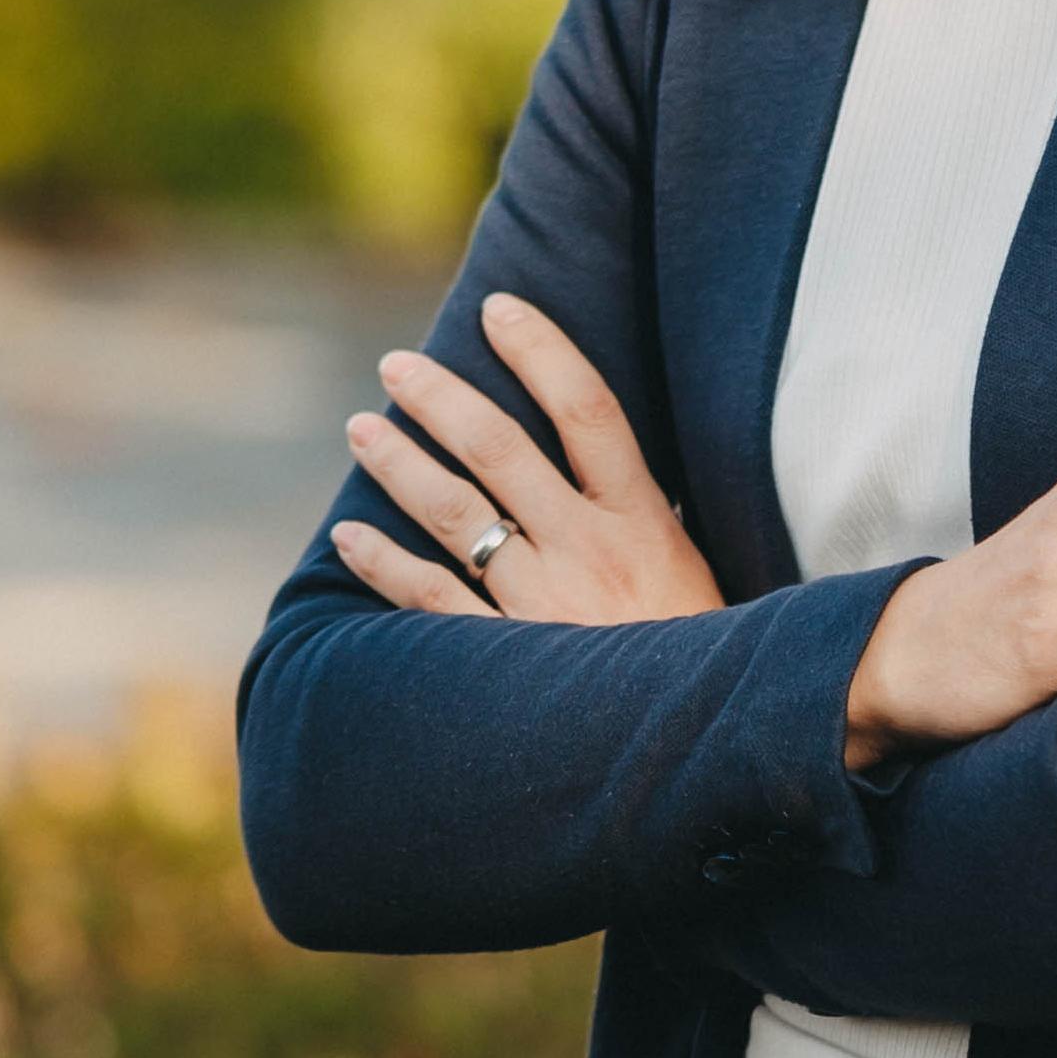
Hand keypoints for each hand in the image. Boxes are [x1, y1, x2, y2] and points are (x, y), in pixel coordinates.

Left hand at [334, 292, 722, 625]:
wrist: (705, 749)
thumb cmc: (702, 652)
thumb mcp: (692, 569)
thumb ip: (643, 517)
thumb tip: (603, 461)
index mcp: (641, 518)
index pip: (588, 408)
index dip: (542, 350)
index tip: (500, 308)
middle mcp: (586, 549)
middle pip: (502, 449)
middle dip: (442, 399)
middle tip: (396, 365)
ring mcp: (540, 605)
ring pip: (454, 515)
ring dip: (401, 465)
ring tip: (362, 426)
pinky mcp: (505, 661)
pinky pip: (429, 603)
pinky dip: (383, 566)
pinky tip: (351, 536)